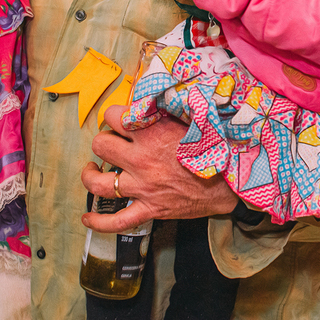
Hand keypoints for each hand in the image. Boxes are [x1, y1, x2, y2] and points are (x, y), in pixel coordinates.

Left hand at [80, 105, 238, 232]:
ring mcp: (142, 187)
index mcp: (151, 134)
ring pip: (99, 183)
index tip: (122, 119)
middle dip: (104, 141)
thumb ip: (166, 110)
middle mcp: (141, 160)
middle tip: (113, 142)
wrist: (231, 181)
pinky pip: (117, 221)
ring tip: (92, 170)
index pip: (113, 116)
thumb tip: (152, 97)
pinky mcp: (149, 209)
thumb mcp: (191, 119)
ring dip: (90, 175)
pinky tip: (87, 217)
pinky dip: (99, 222)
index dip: (114, 115)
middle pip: (100, 145)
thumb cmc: (214, 147)